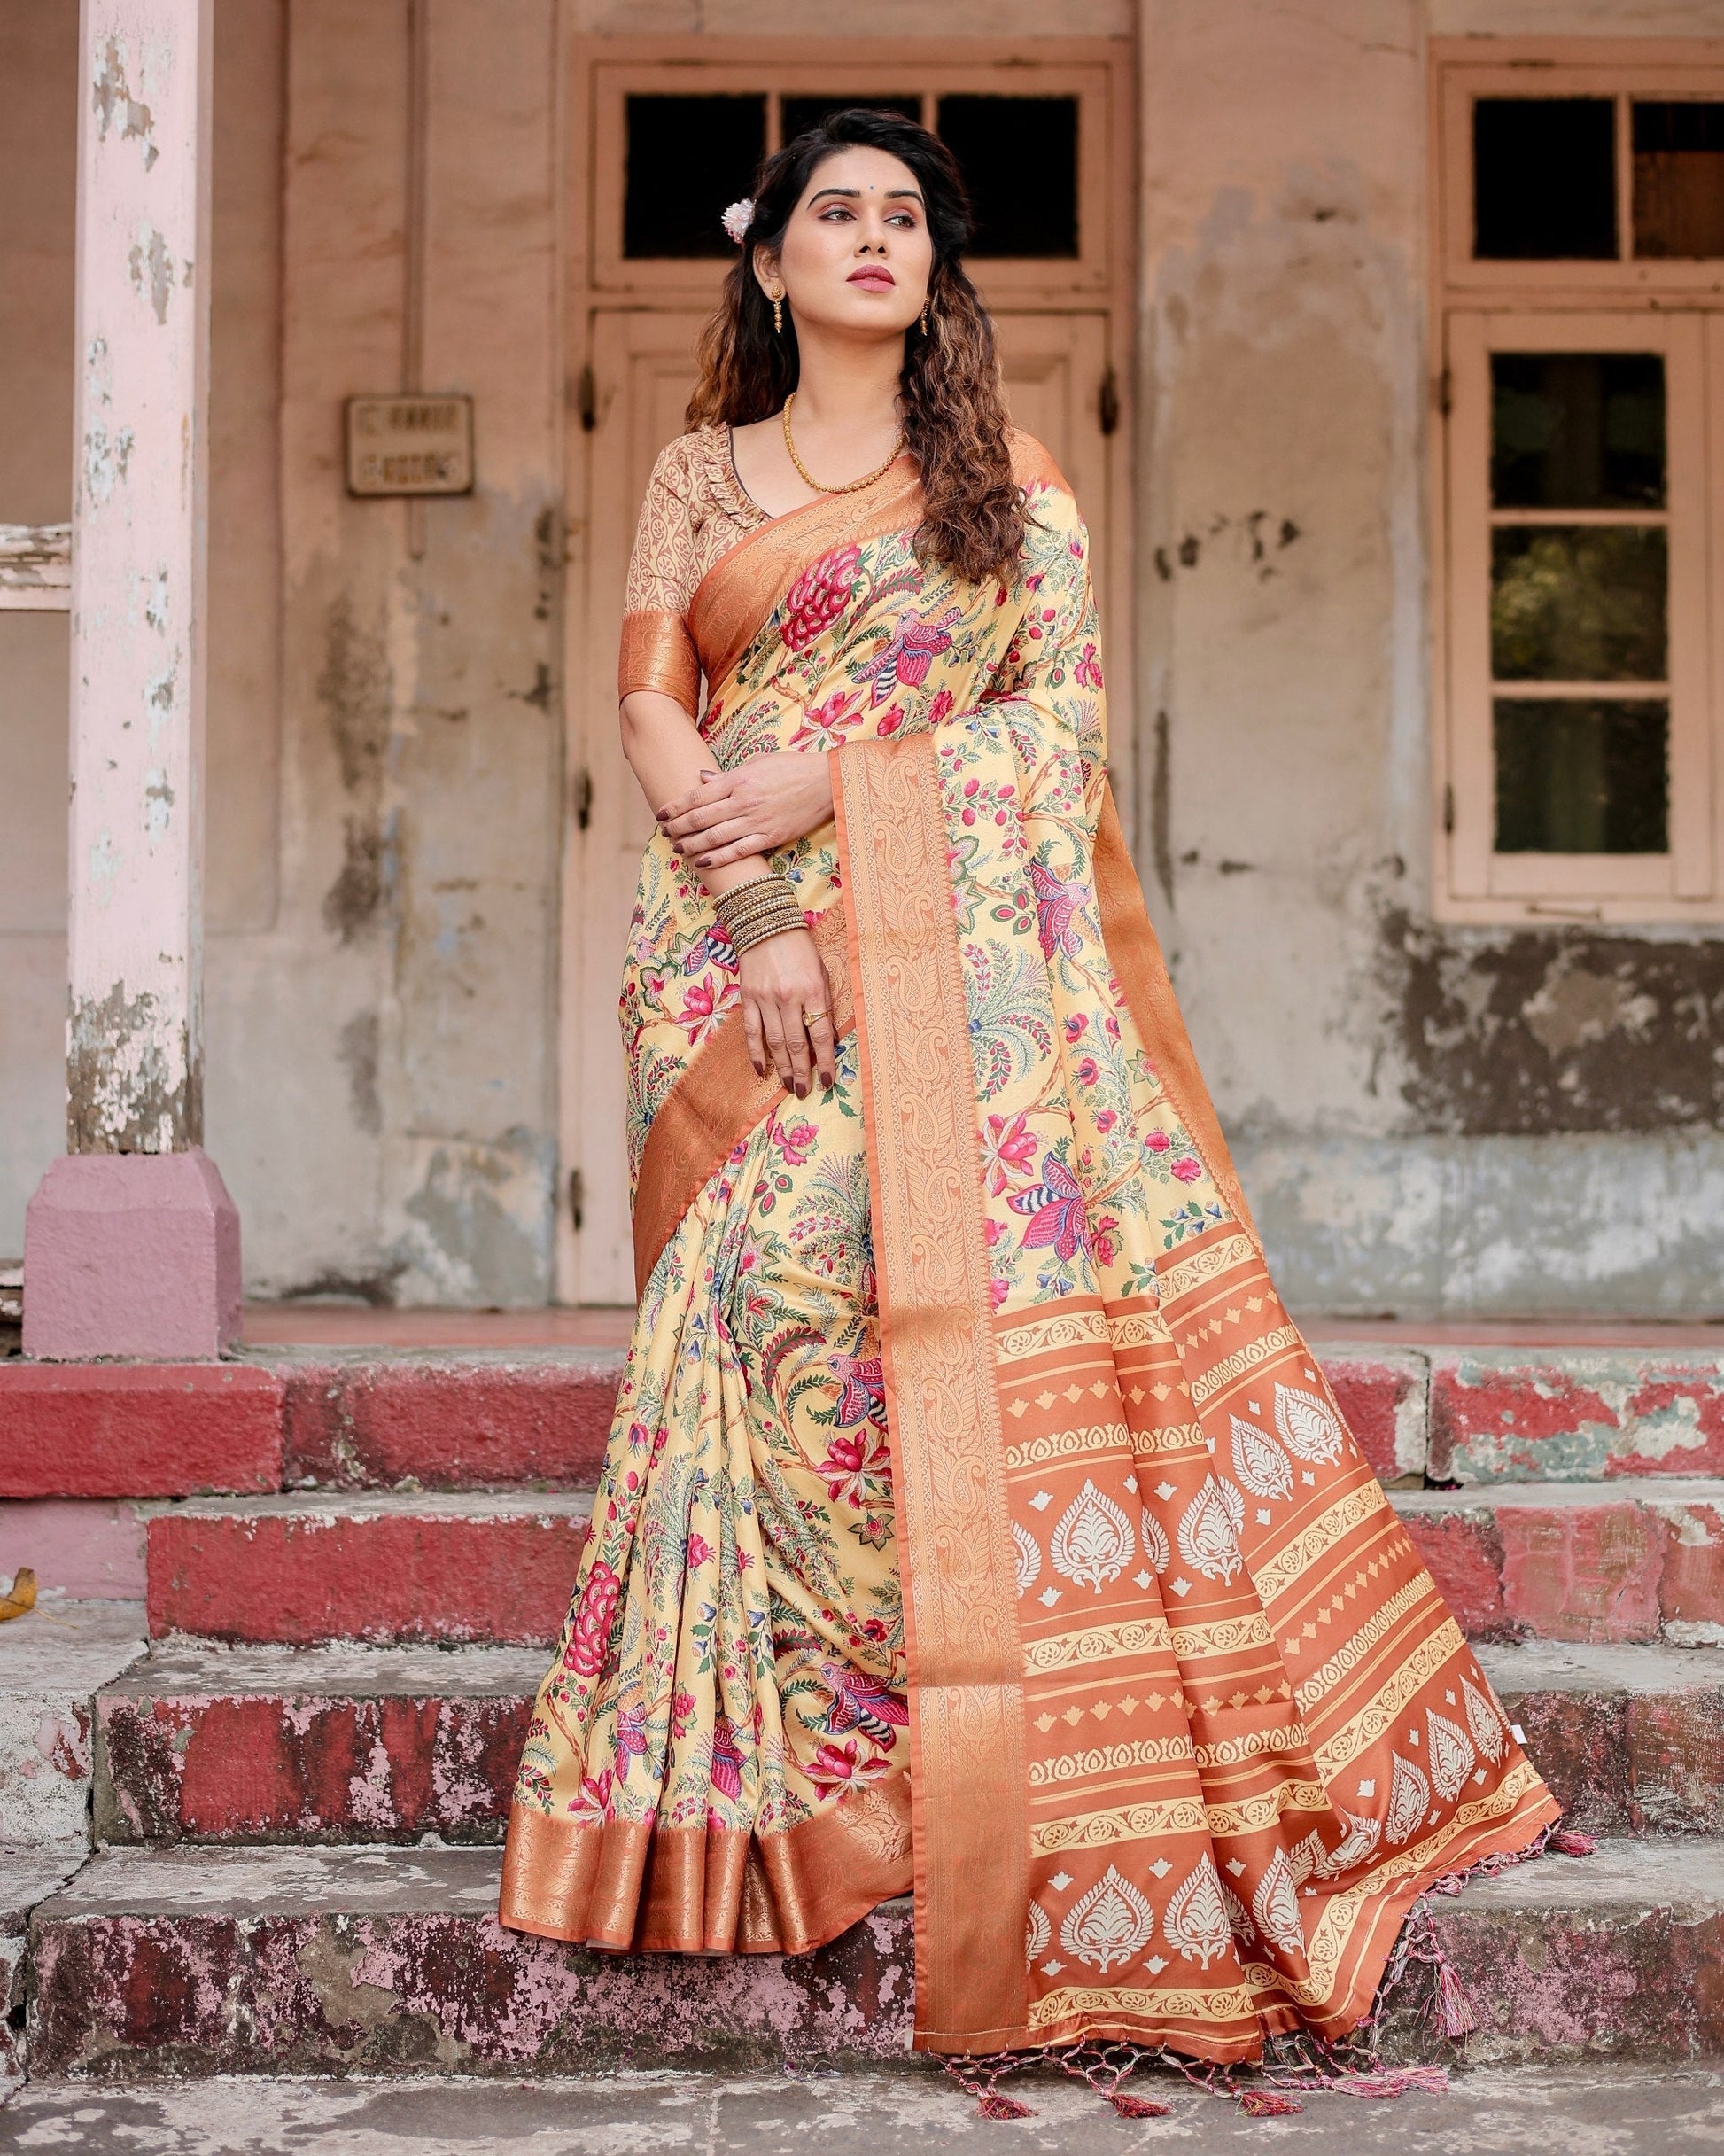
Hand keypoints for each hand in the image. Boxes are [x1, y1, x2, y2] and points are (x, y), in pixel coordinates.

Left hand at [658, 754, 834, 870]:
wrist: (826, 783)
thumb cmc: (792, 768)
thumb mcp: (758, 763)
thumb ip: (728, 775)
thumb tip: (703, 778)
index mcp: (738, 779)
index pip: (697, 795)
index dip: (675, 806)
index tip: (661, 814)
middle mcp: (743, 801)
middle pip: (701, 818)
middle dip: (678, 827)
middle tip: (665, 833)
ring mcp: (756, 821)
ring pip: (715, 837)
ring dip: (692, 844)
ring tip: (678, 848)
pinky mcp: (770, 837)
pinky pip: (738, 851)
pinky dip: (718, 858)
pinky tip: (702, 862)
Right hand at [739, 929, 835, 1095]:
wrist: (766, 924)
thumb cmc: (801, 949)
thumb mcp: (823, 972)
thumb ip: (825, 1004)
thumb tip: (828, 1038)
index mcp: (814, 990)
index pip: (822, 1035)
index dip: (826, 1062)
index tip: (828, 1081)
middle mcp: (790, 997)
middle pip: (798, 1044)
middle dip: (802, 1072)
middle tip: (804, 1091)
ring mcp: (766, 999)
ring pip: (776, 1042)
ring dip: (783, 1068)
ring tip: (788, 1085)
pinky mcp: (748, 998)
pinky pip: (752, 1032)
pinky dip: (756, 1053)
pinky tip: (761, 1069)